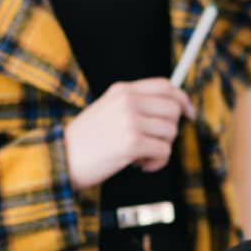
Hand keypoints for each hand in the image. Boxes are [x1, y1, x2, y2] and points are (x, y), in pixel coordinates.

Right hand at [65, 79, 193, 188]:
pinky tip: (139, 165)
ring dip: (160, 149)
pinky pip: (164, 152)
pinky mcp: (132, 143)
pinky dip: (156, 163)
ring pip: (170, 132)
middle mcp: (127, 101)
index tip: (188, 113)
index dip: (182, 99)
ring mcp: (130, 121)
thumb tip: (172, 111)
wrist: (61, 159)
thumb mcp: (108, 110)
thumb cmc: (86, 142)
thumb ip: (135, 105)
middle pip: (173, 110)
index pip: (165, 86)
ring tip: (140, 156)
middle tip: (153, 144)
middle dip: (169, 131)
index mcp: (122, 90)